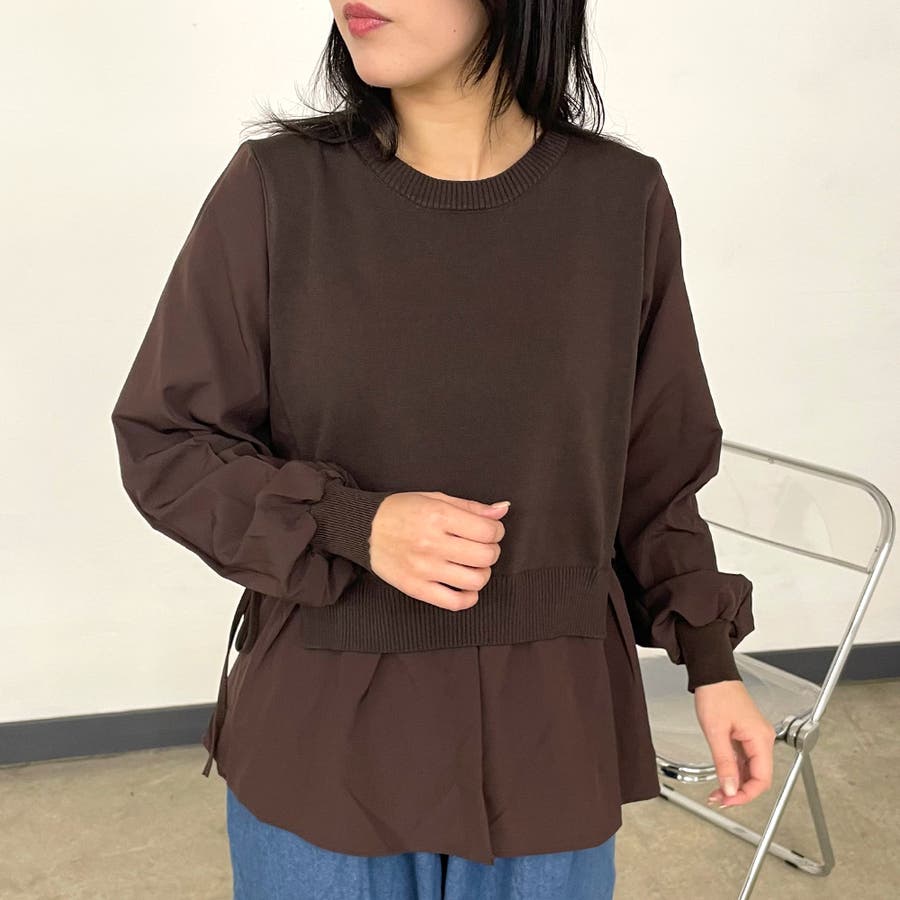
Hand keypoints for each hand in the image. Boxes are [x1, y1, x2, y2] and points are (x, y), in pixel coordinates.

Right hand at [369, 492, 509, 610]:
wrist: (364, 529)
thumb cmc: (401, 511)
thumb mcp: (435, 498)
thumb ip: (472, 507)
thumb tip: (503, 510)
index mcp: (438, 516)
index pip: (488, 531)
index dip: (496, 531)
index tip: (490, 531)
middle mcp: (432, 543)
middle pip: (485, 556)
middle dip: (491, 551)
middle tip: (482, 547)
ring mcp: (424, 568)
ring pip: (475, 580)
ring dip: (483, 573)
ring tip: (473, 565)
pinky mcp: (416, 588)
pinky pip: (454, 602)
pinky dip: (469, 597)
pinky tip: (466, 586)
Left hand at [693, 680, 775, 808]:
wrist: (712, 674)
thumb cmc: (716, 694)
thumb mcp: (716, 731)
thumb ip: (724, 763)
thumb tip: (730, 789)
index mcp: (761, 738)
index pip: (762, 779)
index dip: (746, 795)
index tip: (728, 801)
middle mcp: (762, 739)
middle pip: (757, 777)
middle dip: (738, 792)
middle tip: (719, 799)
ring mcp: (754, 737)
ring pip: (750, 770)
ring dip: (735, 784)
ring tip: (717, 792)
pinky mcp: (746, 735)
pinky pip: (744, 760)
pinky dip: (733, 771)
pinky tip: (722, 778)